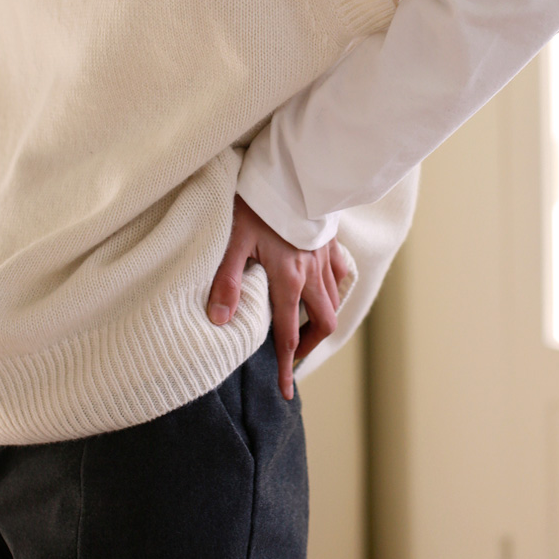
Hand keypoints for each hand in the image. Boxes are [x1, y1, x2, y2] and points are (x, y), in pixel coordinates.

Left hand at [206, 194, 352, 404]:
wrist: (293, 167)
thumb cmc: (260, 201)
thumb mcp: (235, 240)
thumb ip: (227, 282)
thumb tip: (220, 322)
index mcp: (288, 279)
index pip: (289, 335)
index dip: (286, 366)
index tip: (284, 390)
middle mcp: (312, 274)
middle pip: (322, 323)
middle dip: (309, 345)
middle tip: (293, 353)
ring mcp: (325, 257)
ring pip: (333, 301)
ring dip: (320, 320)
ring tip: (304, 326)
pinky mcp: (330, 241)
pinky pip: (339, 274)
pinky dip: (332, 288)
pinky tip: (321, 287)